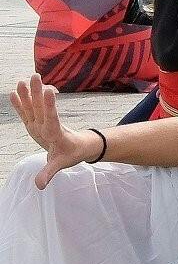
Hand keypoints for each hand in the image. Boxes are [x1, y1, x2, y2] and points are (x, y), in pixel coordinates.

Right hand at [10, 75, 99, 189]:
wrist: (77, 147)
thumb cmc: (69, 154)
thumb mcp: (59, 164)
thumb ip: (48, 173)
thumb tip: (39, 186)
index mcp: (54, 133)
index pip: (52, 117)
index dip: (50, 105)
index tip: (49, 91)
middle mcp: (47, 125)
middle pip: (42, 107)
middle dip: (37, 92)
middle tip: (35, 76)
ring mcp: (40, 123)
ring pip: (35, 106)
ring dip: (29, 93)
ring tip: (25, 79)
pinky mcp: (36, 123)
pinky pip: (27, 111)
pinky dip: (21, 103)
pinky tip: (14, 93)